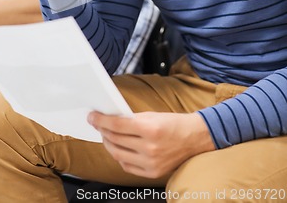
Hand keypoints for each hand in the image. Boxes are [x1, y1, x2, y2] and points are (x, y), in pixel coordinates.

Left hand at [88, 111, 214, 178]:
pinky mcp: (152, 173)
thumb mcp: (152, 115)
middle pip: (115, 140)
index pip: (117, 125)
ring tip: (106, 136)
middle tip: (97, 124)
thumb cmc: (173, 123)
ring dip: (108, 144)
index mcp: (150, 129)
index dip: (101, 120)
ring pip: (118, 154)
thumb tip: (110, 120)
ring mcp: (151, 162)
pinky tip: (117, 148)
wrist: (195, 138)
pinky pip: (127, 166)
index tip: (92, 117)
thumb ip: (131, 119)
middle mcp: (150, 147)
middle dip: (102, 130)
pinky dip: (119, 157)